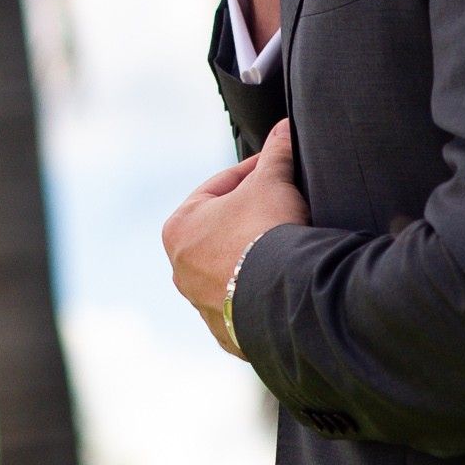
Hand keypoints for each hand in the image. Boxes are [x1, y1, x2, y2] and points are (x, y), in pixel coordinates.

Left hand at [161, 120, 308, 354]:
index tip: (275, 168)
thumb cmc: (266, 233)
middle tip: (282, 205)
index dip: (253, 173)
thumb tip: (284, 128)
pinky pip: (247, 304)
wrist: (286, 297)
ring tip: (286, 246)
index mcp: (179, 228)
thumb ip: (276, 152)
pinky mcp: (230, 336)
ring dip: (255, 257)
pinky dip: (262, 291)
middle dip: (252, 216)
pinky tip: (283, 281)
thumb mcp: (272, 181)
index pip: (221, 188)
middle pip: (224, 230)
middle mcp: (180, 270)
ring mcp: (202, 307)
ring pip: (232, 269)